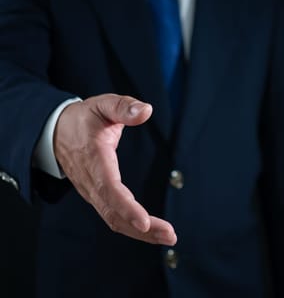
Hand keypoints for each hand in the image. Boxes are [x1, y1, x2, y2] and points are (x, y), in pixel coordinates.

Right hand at [53, 94, 176, 245]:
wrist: (56, 131)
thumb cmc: (84, 118)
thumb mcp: (102, 105)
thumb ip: (123, 107)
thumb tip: (146, 110)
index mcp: (94, 159)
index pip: (109, 188)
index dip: (127, 207)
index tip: (144, 221)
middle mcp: (91, 182)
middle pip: (114, 213)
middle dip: (143, 229)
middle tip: (170, 236)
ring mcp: (93, 193)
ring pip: (115, 220)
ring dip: (142, 233)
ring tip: (168, 237)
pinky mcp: (98, 197)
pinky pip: (114, 218)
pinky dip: (133, 228)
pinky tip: (154, 232)